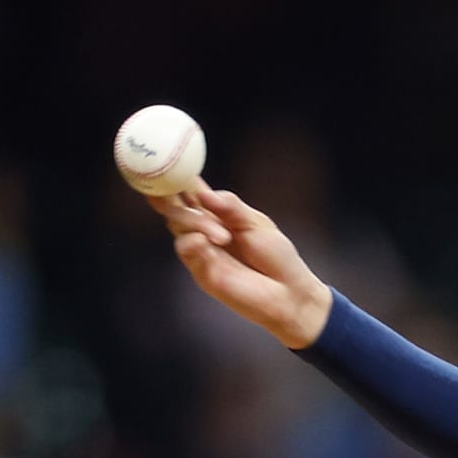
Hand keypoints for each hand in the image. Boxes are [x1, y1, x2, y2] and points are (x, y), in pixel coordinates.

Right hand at [150, 181, 332, 348]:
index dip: (177, 179)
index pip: (190, 192)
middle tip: (173, 189)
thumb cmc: (277, 257)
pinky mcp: (201, 270)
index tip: (169, 165)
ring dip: (195, 222)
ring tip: (223, 235)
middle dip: (169, 194)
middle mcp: (205, 229)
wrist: (289, 293)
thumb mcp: (258, 224)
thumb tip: (204, 194)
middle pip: (176, 206)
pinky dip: (192, 242)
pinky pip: (185, 249)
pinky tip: (206, 241)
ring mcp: (201, 249)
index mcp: (219, 213)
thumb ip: (231, 207)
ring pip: (178, 224)